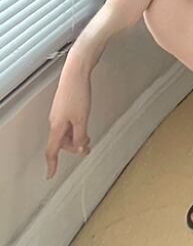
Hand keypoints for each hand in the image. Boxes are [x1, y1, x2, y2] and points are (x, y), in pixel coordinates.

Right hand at [45, 55, 92, 178]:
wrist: (76, 71)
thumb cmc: (78, 93)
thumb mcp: (82, 118)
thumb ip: (80, 135)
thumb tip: (79, 148)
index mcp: (57, 126)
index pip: (52, 150)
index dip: (52, 164)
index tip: (50, 175)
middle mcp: (55, 120)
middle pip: (61, 142)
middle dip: (72, 147)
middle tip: (87, 148)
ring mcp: (59, 112)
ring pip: (65, 131)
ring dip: (76, 136)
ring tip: (88, 136)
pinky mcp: (64, 104)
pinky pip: (67, 122)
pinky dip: (75, 127)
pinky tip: (84, 123)